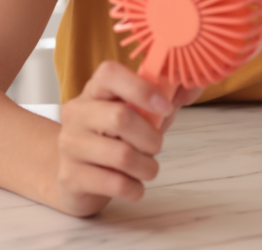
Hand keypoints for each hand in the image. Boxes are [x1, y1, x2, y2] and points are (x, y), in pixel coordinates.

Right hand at [52, 60, 202, 216]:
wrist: (77, 176)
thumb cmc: (114, 139)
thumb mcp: (138, 114)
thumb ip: (164, 98)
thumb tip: (192, 88)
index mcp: (94, 91)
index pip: (109, 73)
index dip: (141, 88)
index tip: (164, 107)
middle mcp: (77, 114)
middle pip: (120, 117)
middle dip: (151, 137)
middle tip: (155, 146)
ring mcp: (70, 145)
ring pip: (121, 155)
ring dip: (147, 166)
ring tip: (146, 168)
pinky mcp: (71, 177)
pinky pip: (116, 184)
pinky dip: (135, 188)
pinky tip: (132, 184)